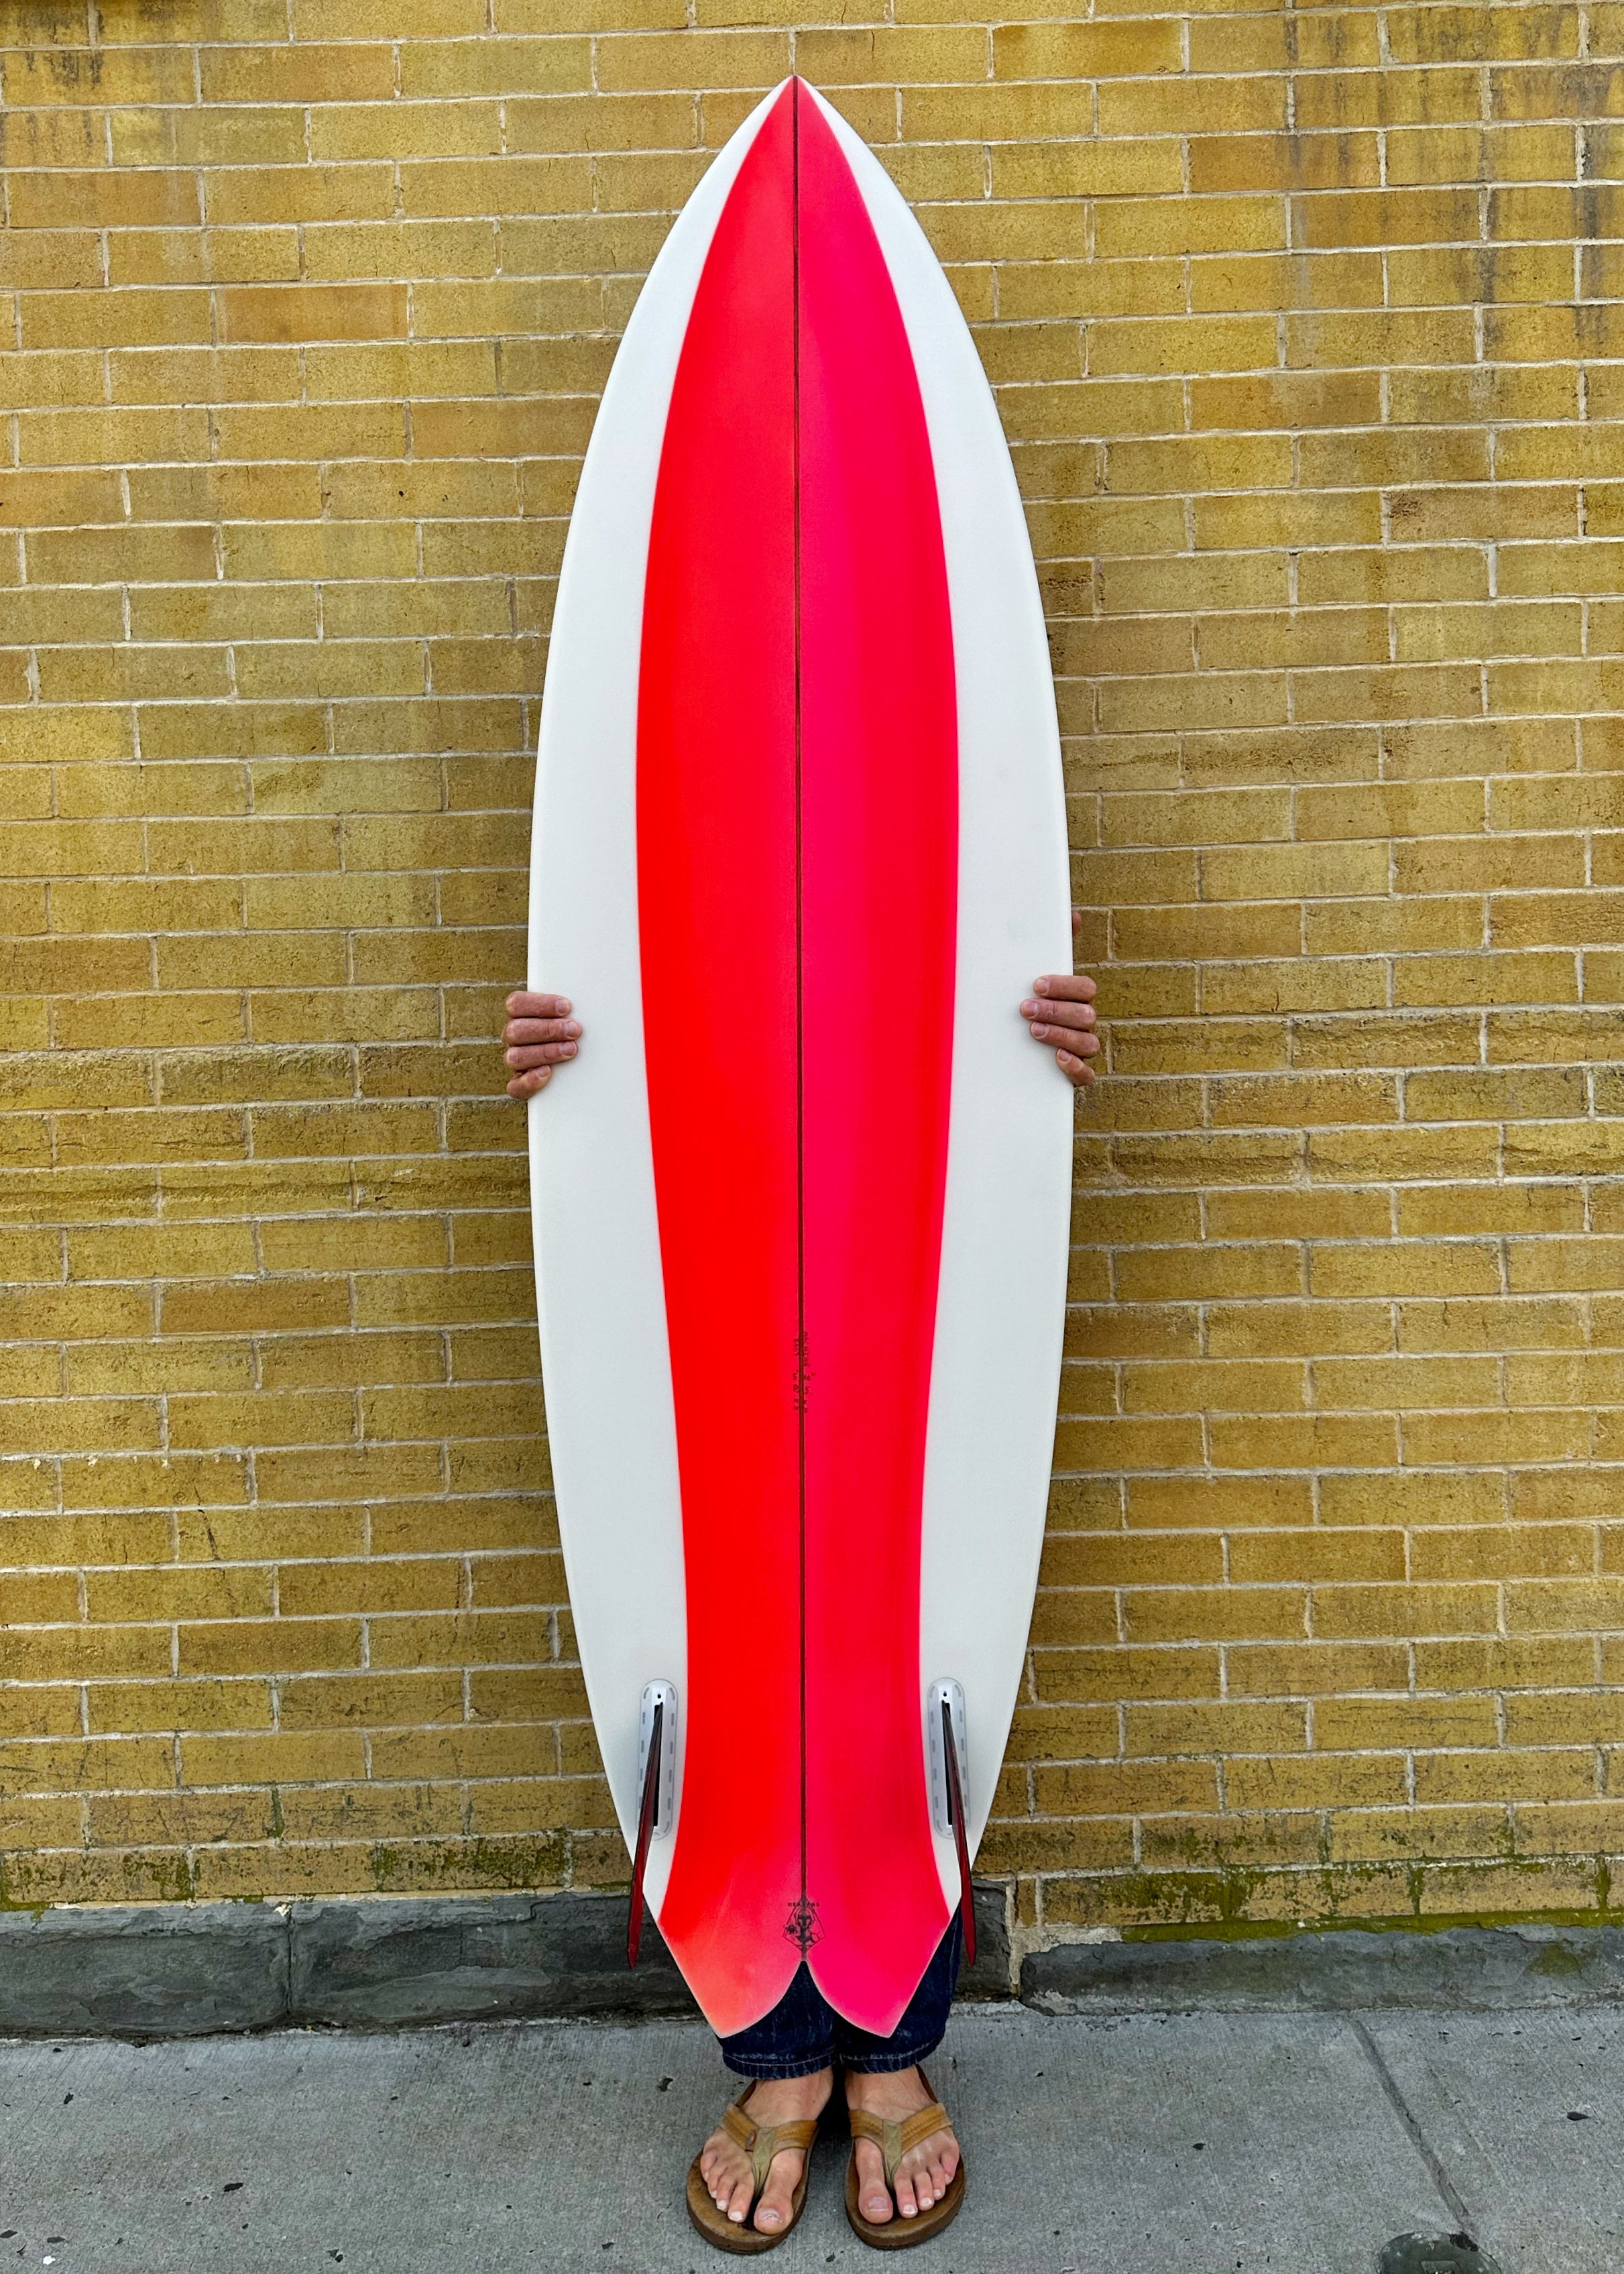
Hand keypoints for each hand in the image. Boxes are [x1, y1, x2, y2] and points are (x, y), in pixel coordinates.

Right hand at [502, 991, 581, 1099]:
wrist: (585, 1069)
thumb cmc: (578, 1032)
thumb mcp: (576, 1014)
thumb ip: (577, 1005)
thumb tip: (595, 993)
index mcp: (521, 1015)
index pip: (516, 1004)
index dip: (539, 1004)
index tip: (566, 1007)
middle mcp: (514, 1037)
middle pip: (515, 1030)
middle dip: (548, 1029)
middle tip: (574, 1030)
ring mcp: (516, 1061)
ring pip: (515, 1057)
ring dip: (544, 1052)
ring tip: (571, 1050)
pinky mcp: (520, 1085)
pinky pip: (515, 1087)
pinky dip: (529, 1081)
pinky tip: (547, 1073)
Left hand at [1021, 912, 1097, 1087]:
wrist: (1010, 1048)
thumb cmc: (1029, 1002)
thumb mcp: (1032, 973)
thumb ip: (1049, 945)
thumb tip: (1072, 914)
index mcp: (1076, 998)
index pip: (1085, 988)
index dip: (1064, 985)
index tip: (1036, 984)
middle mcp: (1083, 1023)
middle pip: (1086, 1015)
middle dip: (1056, 1010)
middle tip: (1025, 1009)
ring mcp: (1081, 1049)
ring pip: (1088, 1044)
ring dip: (1062, 1035)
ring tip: (1033, 1031)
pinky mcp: (1074, 1075)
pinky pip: (1088, 1076)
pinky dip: (1076, 1068)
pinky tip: (1058, 1058)